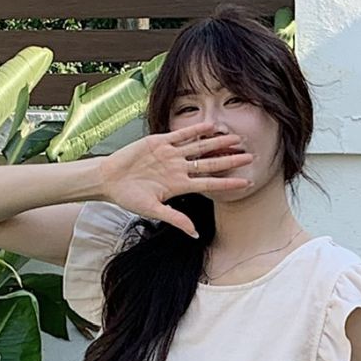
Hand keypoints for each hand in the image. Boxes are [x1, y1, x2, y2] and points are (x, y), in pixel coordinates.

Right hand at [98, 122, 252, 236]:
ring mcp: (171, 155)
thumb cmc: (129, 197)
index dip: (229, 182)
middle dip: (230, 159)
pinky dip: (195, 130)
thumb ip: (175, 219)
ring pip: (200, 147)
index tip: (247, 182)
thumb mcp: (152, 210)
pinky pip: (181, 135)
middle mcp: (179, 169)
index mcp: (180, 185)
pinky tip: (210, 125)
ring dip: (218, 142)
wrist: (109, 179)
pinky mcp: (160, 142)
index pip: (210, 183)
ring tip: (236, 137)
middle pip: (211, 163)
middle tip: (250, 156)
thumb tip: (195, 234)